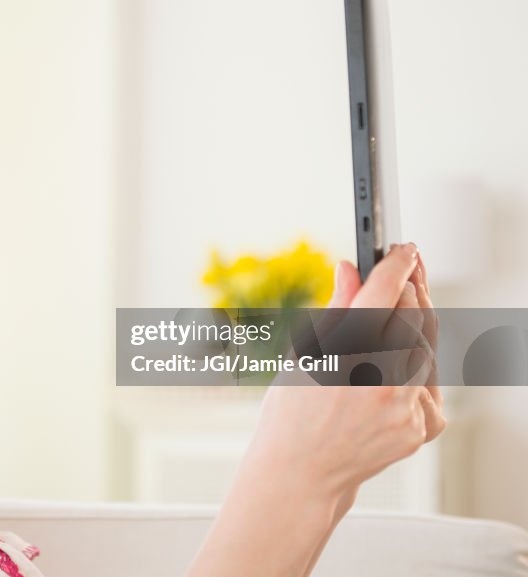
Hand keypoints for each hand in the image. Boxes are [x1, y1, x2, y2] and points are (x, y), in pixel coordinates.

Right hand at [248, 243, 446, 503]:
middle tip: (402, 278)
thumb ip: (337, 308)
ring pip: (427, 348)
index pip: (384, 291)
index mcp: (346, 352)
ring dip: (414, 329)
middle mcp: (381, 378)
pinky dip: (416, 370)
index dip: (398, 263)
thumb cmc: (291, 412)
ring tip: (393, 324)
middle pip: (414, 316)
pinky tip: (394, 368)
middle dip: (410, 292)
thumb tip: (350, 268)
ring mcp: (405, 406)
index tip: (405, 249)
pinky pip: (429, 384)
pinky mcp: (421, 427)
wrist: (300, 472)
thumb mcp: (304, 351)